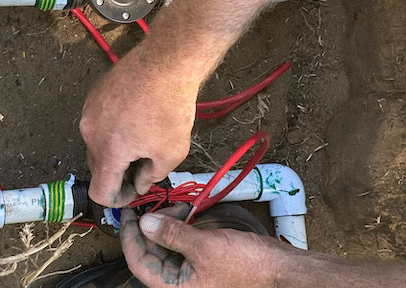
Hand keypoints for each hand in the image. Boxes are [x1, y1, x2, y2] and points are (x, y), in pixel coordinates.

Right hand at [79, 46, 198, 206]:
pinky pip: (99, 121)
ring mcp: (90, 110)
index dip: (117, 200)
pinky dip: (113, 128)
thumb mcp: (172, 152)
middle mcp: (91, 132)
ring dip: (116, 148)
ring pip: (98, 143)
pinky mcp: (94, 95)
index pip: (100, 192)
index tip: (131, 191)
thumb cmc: (171, 107)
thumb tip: (139, 183)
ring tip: (142, 137)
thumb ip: (151, 176)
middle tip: (142, 165)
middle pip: (98, 167)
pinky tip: (135, 118)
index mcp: (108, 151)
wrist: (166, 63)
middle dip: (119, 173)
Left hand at [120, 204, 286, 287]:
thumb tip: (145, 223)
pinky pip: (179, 239)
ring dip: (167, 222)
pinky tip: (187, 213)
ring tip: (181, 209)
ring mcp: (188, 268)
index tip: (127, 214)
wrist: (275, 266)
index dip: (130, 237)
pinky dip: (180, 224)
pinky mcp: (198, 256)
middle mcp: (178, 280)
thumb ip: (172, 234)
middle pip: (151, 250)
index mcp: (174, 287)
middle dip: (152, 225)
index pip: (139, 262)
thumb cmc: (245, 265)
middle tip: (158, 206)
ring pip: (164, 242)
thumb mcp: (205, 247)